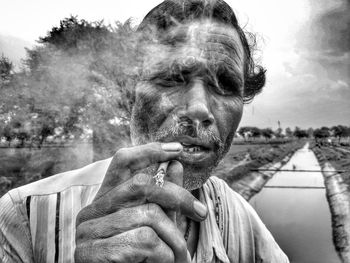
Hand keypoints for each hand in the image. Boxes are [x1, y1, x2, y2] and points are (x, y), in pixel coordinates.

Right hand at [75, 142, 207, 262]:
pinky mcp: (91, 253)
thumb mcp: (156, 224)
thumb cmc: (140, 259)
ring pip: (148, 216)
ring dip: (174, 239)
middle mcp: (91, 211)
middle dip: (178, 198)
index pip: (122, 162)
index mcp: (105, 200)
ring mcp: (88, 232)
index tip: (177, 149)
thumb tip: (175, 164)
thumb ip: (163, 197)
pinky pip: (144, 241)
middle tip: (201, 213)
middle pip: (141, 185)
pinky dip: (164, 255)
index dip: (149, 151)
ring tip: (180, 256)